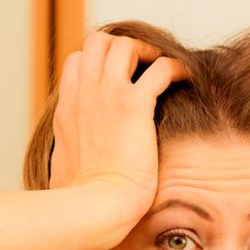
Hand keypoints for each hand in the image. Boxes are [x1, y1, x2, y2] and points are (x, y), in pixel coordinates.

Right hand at [49, 32, 186, 225]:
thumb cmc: (83, 200)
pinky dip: (175, 67)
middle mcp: (83, 95)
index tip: (120, 75)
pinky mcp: (134, 105)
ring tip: (164, 66)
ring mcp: (106, 95)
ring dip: (147, 50)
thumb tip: (69, 167)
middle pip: (98, 42)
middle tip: (144, 63)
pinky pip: (160, 68)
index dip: (99, 61)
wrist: (94, 207)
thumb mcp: (63, 169)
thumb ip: (68, 154)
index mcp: (67, 109)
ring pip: (124, 44)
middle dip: (123, 45)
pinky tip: (186, 77)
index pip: (77, 62)